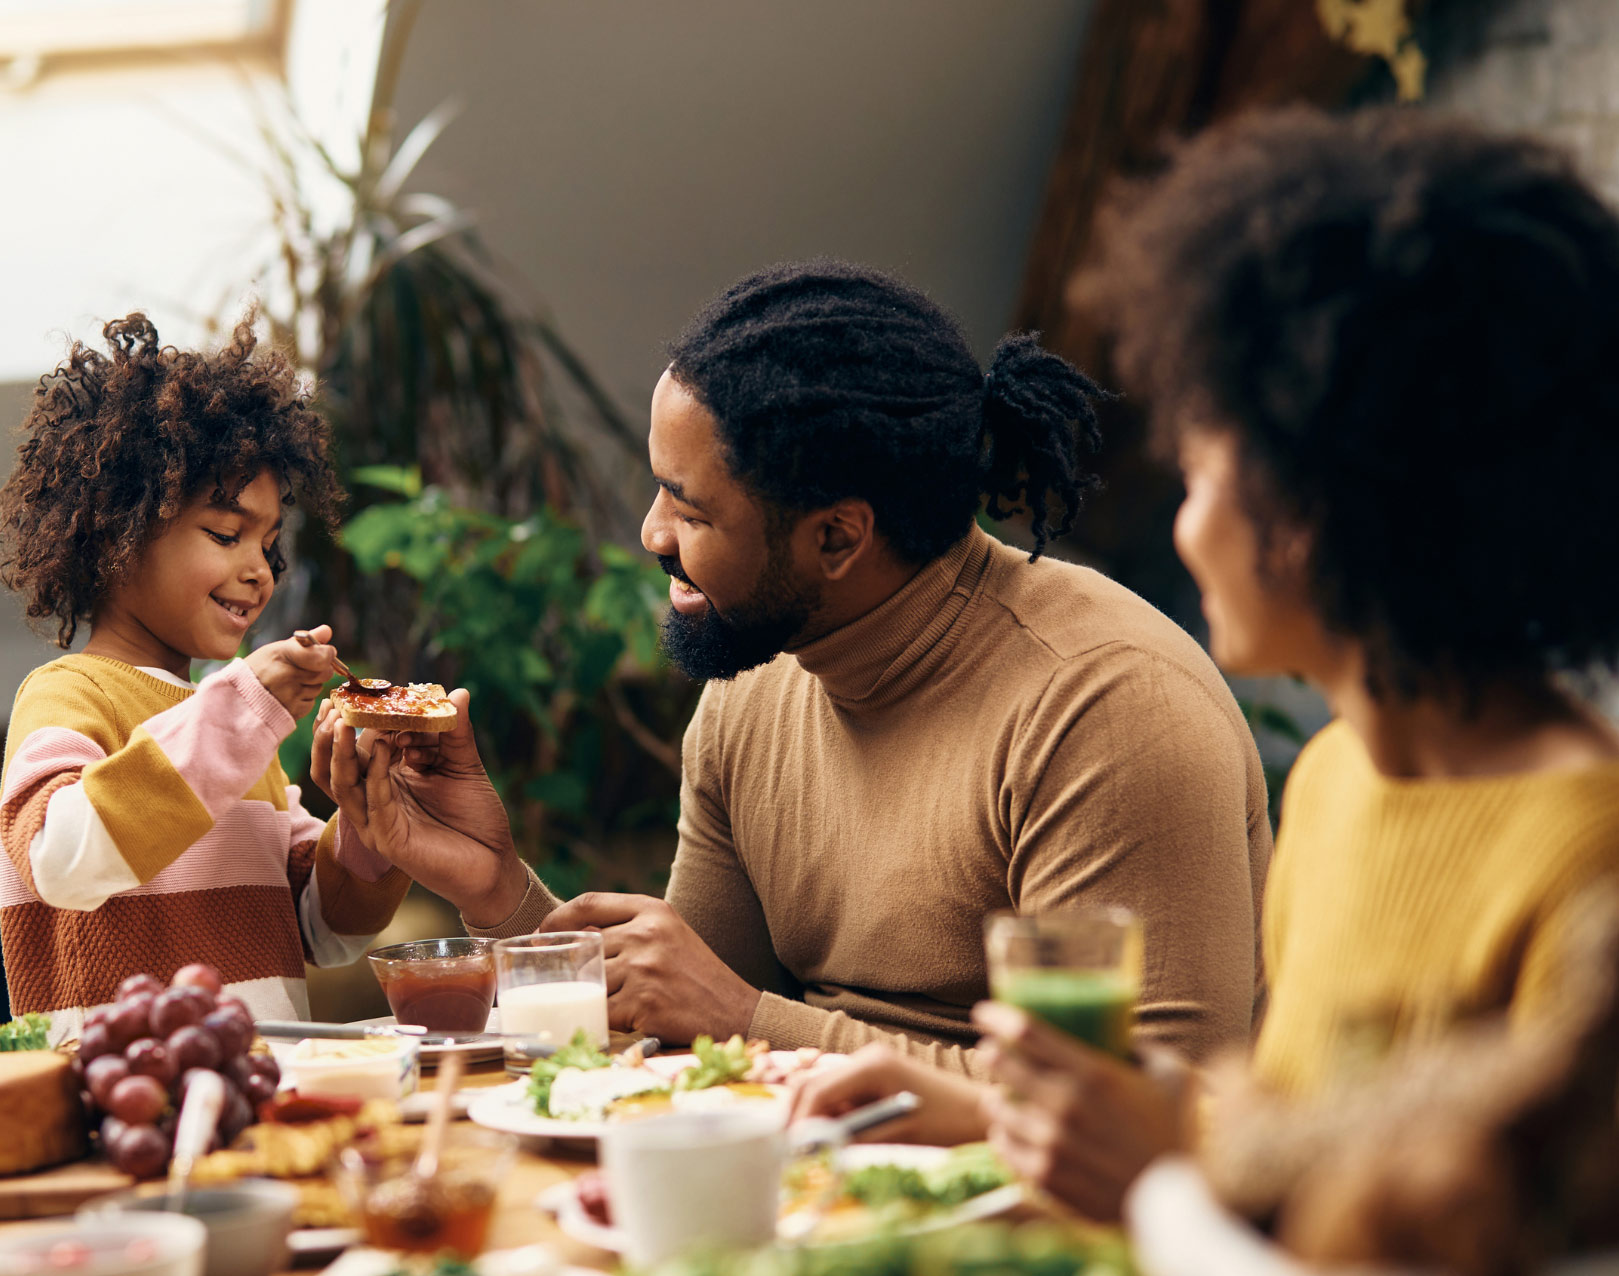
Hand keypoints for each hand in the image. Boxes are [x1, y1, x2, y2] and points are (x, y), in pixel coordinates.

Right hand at [246, 625, 336, 718]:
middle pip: (325, 673)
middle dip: (320, 669)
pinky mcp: (292, 712)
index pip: (322, 657)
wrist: (237, 698)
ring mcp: (290, 696)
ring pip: (318, 688)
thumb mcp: (276, 649)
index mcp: (283, 655)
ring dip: (311, 684)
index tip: (324, 653)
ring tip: (291, 682)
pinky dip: (304, 699)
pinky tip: (288, 694)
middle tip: (304, 668)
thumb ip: (305, 642)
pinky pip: (310, 703)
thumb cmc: (258, 669)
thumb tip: (327, 631)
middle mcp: (287, 676)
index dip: (327, 654)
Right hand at [311, 687, 529, 925]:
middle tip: (334, 703)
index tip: (363, 691)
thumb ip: (456, 731)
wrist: (494, 861)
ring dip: (341, 752)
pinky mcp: (387, 840)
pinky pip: (373, 802)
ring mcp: (377, 821)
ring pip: (342, 784)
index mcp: (387, 780)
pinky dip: (374, 774)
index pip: (360, 747)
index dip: (360, 720)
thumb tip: (457, 692)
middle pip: (337, 765)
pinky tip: (382, 748)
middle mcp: (375, 800)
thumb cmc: (475, 815)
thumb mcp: (463, 764)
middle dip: (330, 734)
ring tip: (343, 721)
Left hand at [540, 894, 761, 1043]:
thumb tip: (574, 935)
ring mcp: (643, 968)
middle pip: (584, 946)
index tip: (543, 934)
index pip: (590, 902)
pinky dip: (602, 1019)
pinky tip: (618, 1021)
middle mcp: (647, 933)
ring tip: (604, 1004)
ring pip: (588, 980)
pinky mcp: (642, 1002)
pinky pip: (601, 1010)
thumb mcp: (669, 934)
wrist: (734, 1010)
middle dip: (572, 967)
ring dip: (589, 996)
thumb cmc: (697, 975)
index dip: (558, 918)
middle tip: (565, 982)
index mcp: (653, 910)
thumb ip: (629, 928)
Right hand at [787, 1043, 991, 1145]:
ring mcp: (869, 1067)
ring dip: (814, 1121)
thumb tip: (811, 1150)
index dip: (799, 1121)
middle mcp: (866, 1058)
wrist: (981, 1115)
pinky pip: (839, 1099)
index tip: (787, 1153)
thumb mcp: (899, 1136)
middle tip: (790, 1155)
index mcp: (872, 1065)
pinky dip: (831, 1120)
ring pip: (822, 1092)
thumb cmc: (948, 1124)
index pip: (817, 1089)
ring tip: (812, 1154)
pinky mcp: (874, 1081)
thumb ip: (854, 1137)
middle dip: (798, 1118)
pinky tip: (835, 1142)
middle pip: (812, 1084)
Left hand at [973, 1000, 1191, 1221]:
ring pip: (998, 1107)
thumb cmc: (1178, 1135)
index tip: (985, 1012)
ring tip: (1002, 1096)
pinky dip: (1003, 1134)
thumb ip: (1147, 1049)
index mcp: (1095, 1074)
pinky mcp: (1045, 1175)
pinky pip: (1004, 1146)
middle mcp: (1067, 1105)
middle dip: (991, 1053)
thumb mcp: (1174, 1078)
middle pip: (1003, 1065)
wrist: (1175, 1205)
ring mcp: (1052, 1142)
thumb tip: (1123, 1035)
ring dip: (996, 1097)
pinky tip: (1009, 1130)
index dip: (998, 1016)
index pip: (1028, 1032)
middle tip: (991, 1050)